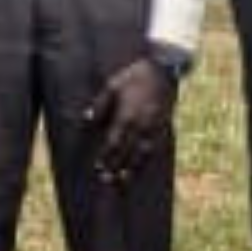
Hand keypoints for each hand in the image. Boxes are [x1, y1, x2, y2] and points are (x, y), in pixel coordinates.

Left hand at [85, 58, 177, 185]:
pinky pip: (156, 146)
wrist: (162, 69)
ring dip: (133, 168)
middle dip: (116, 167)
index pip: (114, 143)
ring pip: (143, 153)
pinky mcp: (164, 125)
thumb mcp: (112, 85)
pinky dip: (148, 158)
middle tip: (107, 181)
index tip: (98, 167)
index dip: (106, 157)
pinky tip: (142, 165)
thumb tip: (87, 119)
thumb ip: (100, 104)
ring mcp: (155, 126)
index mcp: (127, 116)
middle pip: (127, 152)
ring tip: (124, 180)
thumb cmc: (134, 76)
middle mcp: (141, 125)